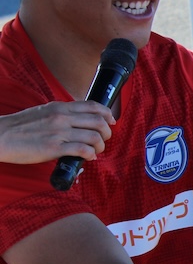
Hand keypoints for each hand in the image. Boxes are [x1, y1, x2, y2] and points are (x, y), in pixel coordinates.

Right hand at [0, 101, 114, 164]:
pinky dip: (91, 155)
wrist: (0, 136)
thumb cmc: (20, 127)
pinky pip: (83, 150)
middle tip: (103, 140)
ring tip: (95, 151)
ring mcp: (59, 132)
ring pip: (94, 137)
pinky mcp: (54, 148)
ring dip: (100, 146)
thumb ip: (62, 115)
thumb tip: (79, 122)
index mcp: (60, 107)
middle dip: (107, 133)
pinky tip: (88, 158)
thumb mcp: (44, 112)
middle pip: (99, 122)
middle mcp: (62, 117)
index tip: (111, 122)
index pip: (93, 106)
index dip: (107, 114)